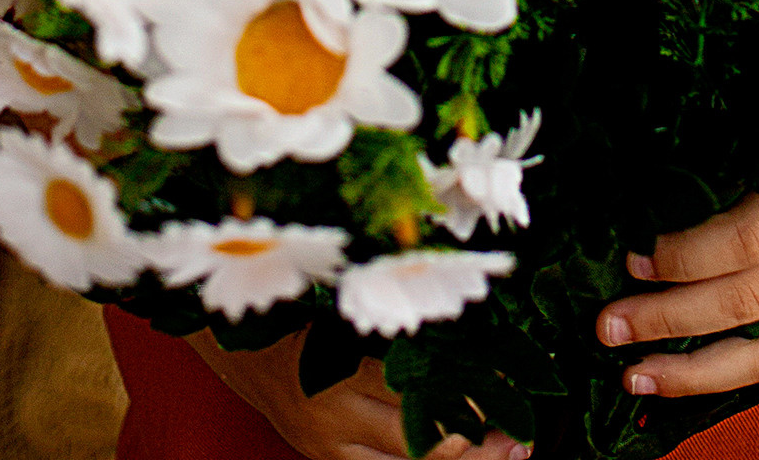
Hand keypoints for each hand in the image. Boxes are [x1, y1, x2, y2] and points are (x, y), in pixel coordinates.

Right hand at [192, 326, 526, 459]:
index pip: (420, 394)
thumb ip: (397, 328)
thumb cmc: (300, 315)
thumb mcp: (347, 312)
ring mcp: (330, 450)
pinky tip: (460, 459)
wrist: (239, 350)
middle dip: (475, 445)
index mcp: (339, 370)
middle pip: (419, 446)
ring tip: (506, 454)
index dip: (469, 397)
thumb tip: (469, 334)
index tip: (510, 387)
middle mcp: (335, 420)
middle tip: (519, 437)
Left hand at [594, 139, 758, 402]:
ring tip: (639, 374)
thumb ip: (749, 144)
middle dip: (669, 321)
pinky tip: (697, 374)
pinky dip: (742, 369)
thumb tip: (659, 173)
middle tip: (607, 326)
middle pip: (746, 302)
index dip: (683, 256)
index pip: (743, 241)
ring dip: (697, 372)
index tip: (633, 254)